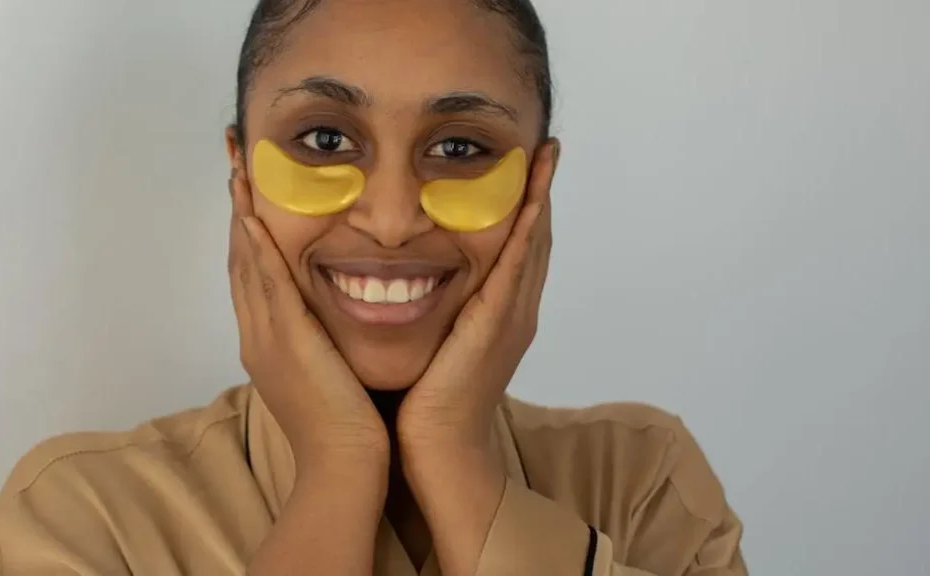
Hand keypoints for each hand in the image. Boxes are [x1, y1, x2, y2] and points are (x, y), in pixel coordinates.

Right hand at [228, 170, 387, 470]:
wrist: (344, 465)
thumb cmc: (347, 423)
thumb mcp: (328, 369)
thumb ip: (322, 337)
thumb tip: (332, 311)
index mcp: (268, 340)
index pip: (253, 272)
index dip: (247, 229)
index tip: (248, 190)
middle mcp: (258, 333)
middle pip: (241, 259)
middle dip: (237, 210)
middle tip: (233, 164)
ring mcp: (266, 337)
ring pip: (247, 264)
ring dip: (240, 215)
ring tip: (238, 172)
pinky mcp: (285, 341)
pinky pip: (266, 286)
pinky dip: (255, 249)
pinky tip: (251, 216)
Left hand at [396, 141, 557, 575]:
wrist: (438, 452)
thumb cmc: (425, 404)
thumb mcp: (431, 345)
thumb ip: (430, 313)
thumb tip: (400, 285)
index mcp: (496, 314)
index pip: (513, 247)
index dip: (521, 205)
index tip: (522, 166)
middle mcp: (513, 310)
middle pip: (532, 237)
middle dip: (539, 190)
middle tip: (545, 145)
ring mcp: (512, 316)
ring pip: (533, 242)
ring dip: (542, 195)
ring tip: (547, 152)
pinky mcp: (500, 323)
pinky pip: (519, 263)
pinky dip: (530, 225)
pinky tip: (534, 192)